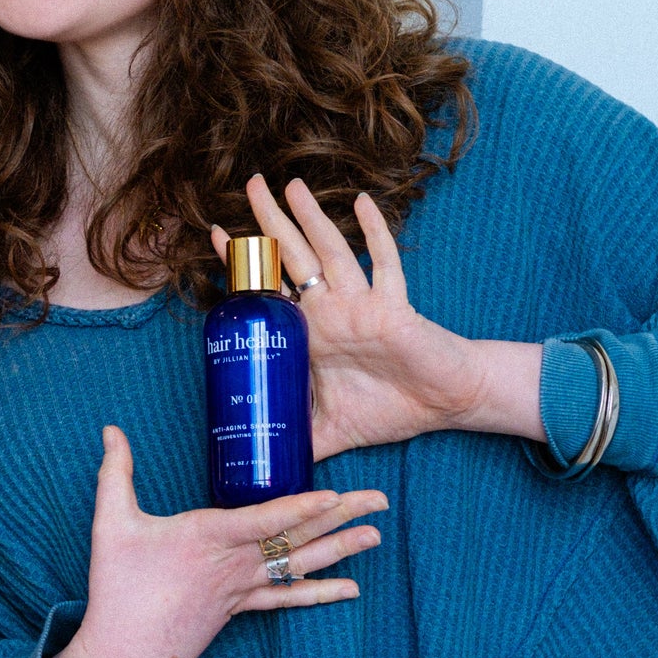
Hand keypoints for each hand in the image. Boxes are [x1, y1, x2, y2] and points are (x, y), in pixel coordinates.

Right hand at [42, 425, 385, 657]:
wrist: (125, 654)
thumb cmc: (117, 586)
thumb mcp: (111, 522)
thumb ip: (115, 472)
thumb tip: (110, 428)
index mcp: (205, 537)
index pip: (263, 519)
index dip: (300, 507)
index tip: (334, 495)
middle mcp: (232, 563)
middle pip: (295, 536)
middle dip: (340, 517)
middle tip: (380, 501)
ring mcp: (240, 588)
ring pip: (299, 565)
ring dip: (341, 550)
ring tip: (376, 536)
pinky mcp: (239, 608)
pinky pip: (287, 599)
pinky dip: (320, 592)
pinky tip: (352, 588)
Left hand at [212, 176, 541, 458]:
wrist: (444, 405)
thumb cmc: (390, 407)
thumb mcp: (331, 430)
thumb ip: (298, 444)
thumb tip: (265, 474)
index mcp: (309, 333)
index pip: (268, 288)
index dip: (242, 263)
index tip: (213, 233)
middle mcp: (330, 310)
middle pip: (291, 258)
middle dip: (269, 222)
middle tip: (249, 184)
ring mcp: (360, 304)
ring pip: (329, 252)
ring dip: (310, 219)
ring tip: (290, 185)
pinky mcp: (392, 308)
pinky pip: (383, 265)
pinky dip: (373, 234)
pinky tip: (361, 203)